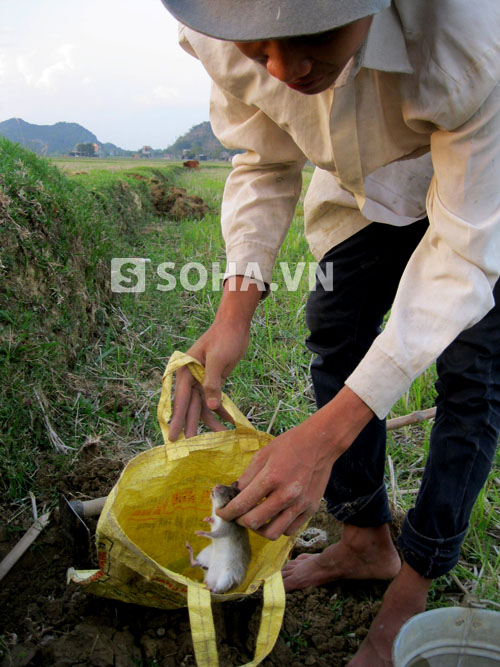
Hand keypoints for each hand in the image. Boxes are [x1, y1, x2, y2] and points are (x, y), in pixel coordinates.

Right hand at [169, 276, 262, 439]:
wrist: (236, 325)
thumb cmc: (224, 338)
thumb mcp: (218, 359)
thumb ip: (212, 383)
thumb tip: (211, 407)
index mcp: (185, 371)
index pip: (182, 400)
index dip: (179, 419)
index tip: (174, 436)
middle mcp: (191, 377)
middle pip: (191, 406)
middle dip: (192, 425)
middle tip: (189, 447)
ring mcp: (202, 380)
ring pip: (204, 405)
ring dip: (212, 420)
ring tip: (221, 437)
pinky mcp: (214, 381)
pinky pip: (215, 399)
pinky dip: (222, 410)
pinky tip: (229, 422)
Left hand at [217, 386, 374, 539]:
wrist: (320, 443)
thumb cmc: (289, 445)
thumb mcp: (263, 454)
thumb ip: (246, 477)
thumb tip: (232, 494)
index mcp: (271, 477)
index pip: (242, 505)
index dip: (227, 512)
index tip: (222, 513)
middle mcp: (286, 494)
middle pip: (254, 522)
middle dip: (240, 520)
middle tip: (238, 514)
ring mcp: (300, 504)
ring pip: (272, 533)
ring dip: (259, 529)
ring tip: (255, 518)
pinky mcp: (311, 509)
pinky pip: (289, 530)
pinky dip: (278, 527)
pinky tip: (274, 515)